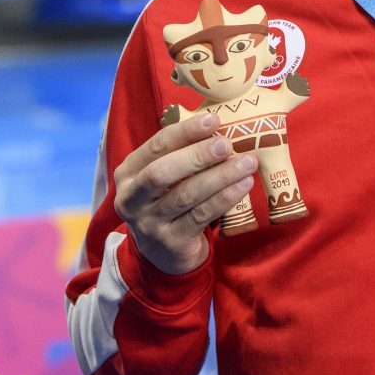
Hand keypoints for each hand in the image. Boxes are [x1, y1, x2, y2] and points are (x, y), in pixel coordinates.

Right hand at [113, 112, 257, 274]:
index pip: (155, 146)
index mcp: (128, 173)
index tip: (213, 120)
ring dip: (220, 176)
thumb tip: (218, 125)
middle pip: (162, 172)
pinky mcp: (171, 242)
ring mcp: (149, 223)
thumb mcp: (164, 177)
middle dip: (197, 155)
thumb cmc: (168, 201)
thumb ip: (180, 154)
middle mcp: (131, 198)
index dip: (184, 132)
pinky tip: (243, 185)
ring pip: (186, 195)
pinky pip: (202, 216)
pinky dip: (225, 198)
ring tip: (246, 163)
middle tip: (226, 144)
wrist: (164, 255)